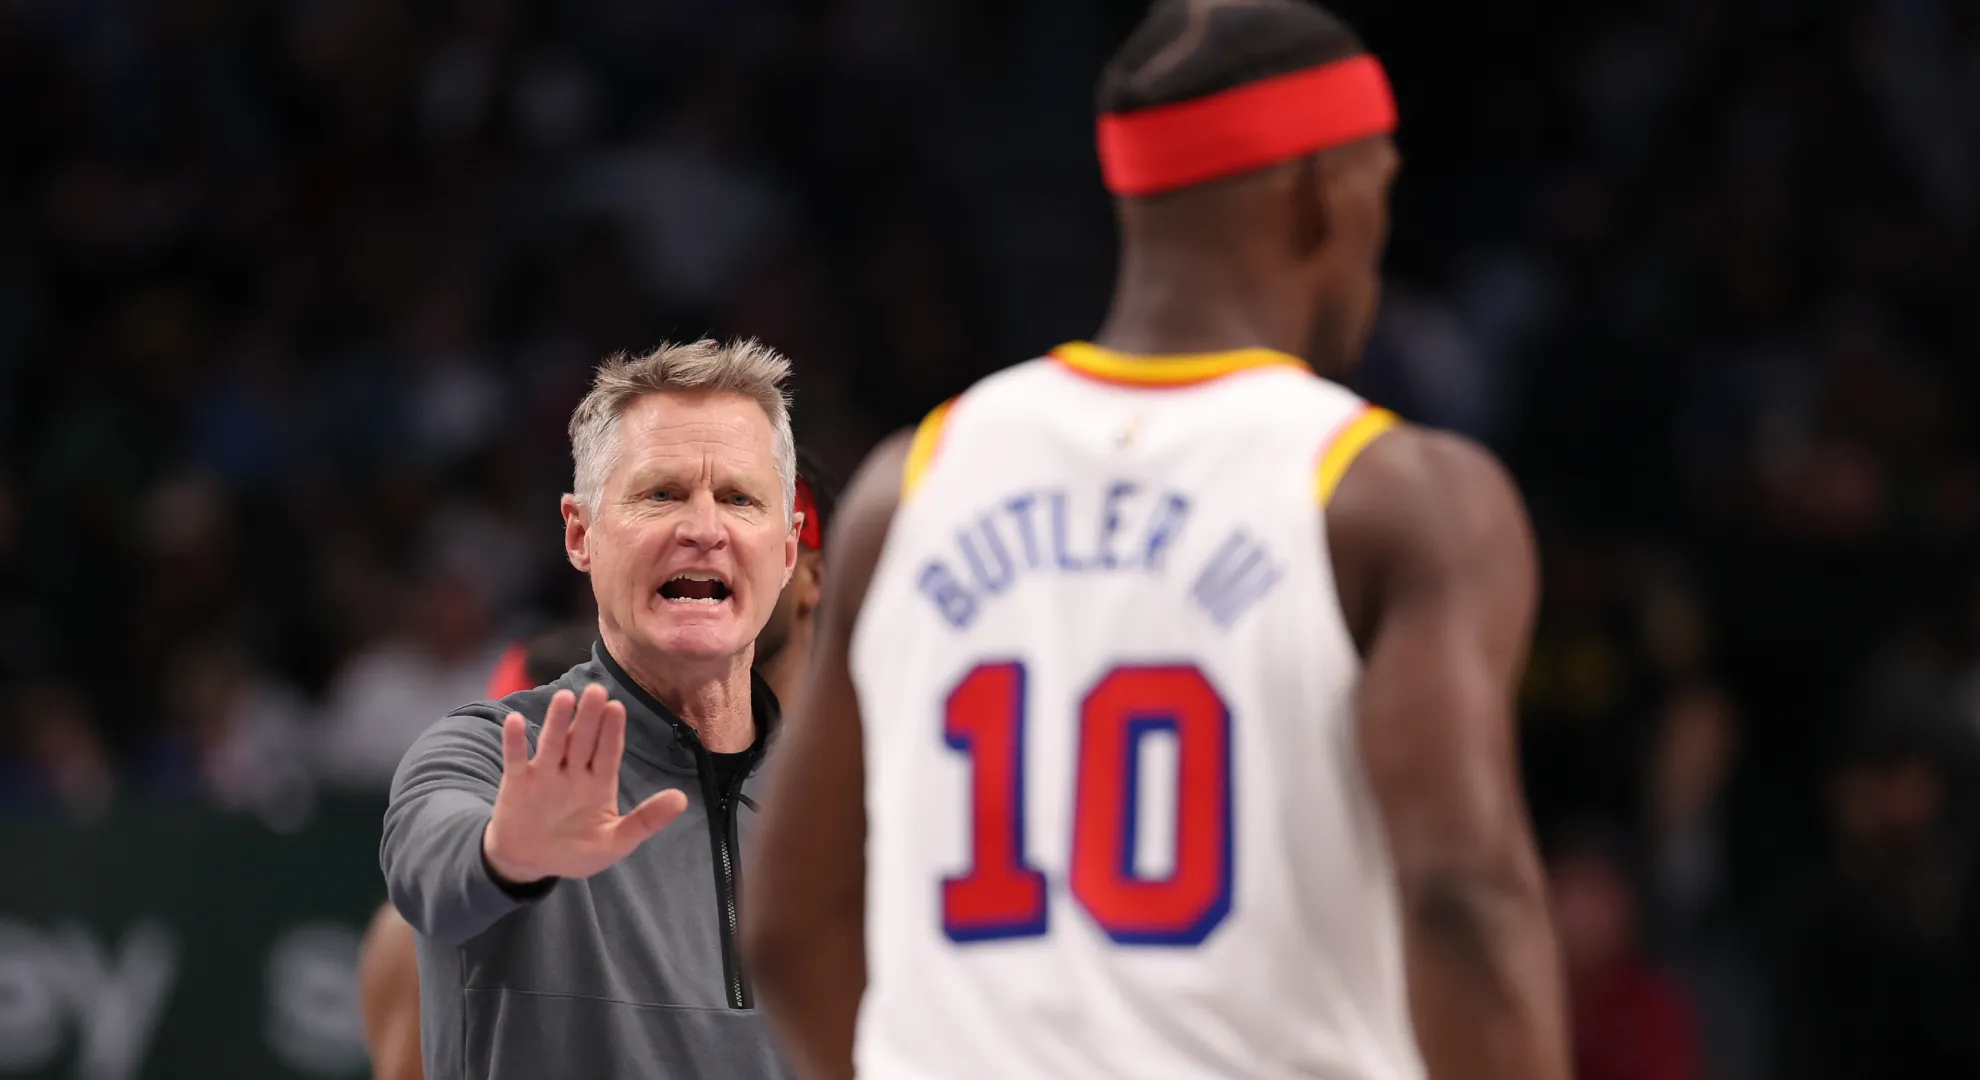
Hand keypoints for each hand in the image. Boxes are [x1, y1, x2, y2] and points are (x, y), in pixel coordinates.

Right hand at [483, 683, 687, 884]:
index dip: (612, 731)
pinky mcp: (516, 784)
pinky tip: (515, 721)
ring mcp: (544, 775)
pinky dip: (514, 742)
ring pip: (553, 744)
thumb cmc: (576, 851)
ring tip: (564, 698)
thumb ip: (645, 821)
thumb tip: (682, 799)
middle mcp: (573, 772)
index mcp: (599, 782)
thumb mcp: (614, 842)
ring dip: (557, 722)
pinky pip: (515, 759)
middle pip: (582, 741)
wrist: (529, 862)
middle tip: (596, 691)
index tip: (617, 707)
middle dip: (589, 717)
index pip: (608, 752)